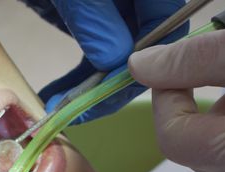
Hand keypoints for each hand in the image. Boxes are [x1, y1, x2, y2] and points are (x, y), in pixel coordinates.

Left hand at [37, 0, 186, 123]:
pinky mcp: (90, 18)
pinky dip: (76, 76)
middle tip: (82, 108)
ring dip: (90, 86)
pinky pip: (92, 53)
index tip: (113, 89)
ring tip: (63, 107)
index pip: (166, 27)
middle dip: (112, 82)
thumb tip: (115, 59)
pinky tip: (59, 93)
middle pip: (142, 49)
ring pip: (115, 57)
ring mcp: (113, 10)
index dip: (146, 63)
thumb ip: (95, 17)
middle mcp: (135, 1)